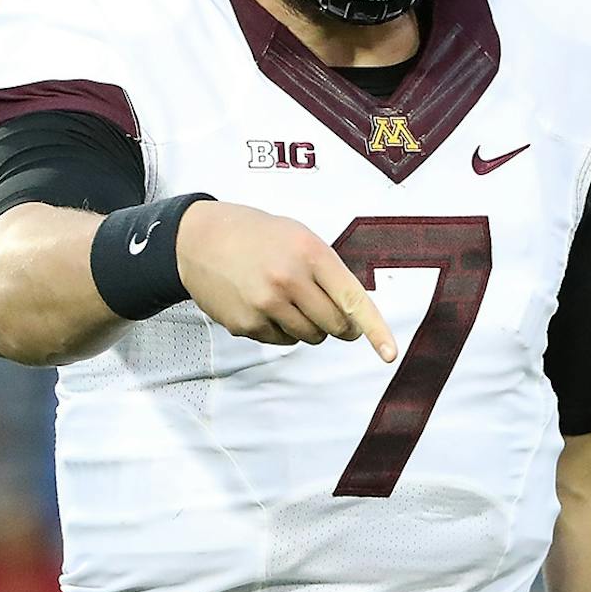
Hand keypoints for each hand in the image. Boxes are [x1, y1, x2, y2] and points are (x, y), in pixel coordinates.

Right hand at [175, 201, 394, 358]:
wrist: (199, 238)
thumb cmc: (259, 237)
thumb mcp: (300, 237)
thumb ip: (328, 272)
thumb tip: (354, 317)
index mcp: (310, 253)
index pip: (353, 299)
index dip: (375, 330)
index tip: (390, 354)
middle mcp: (289, 279)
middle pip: (335, 326)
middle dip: (339, 326)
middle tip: (326, 310)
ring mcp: (265, 304)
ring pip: (311, 337)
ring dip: (309, 327)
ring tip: (287, 299)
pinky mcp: (246, 324)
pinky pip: (282, 341)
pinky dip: (282, 330)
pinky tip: (263, 305)